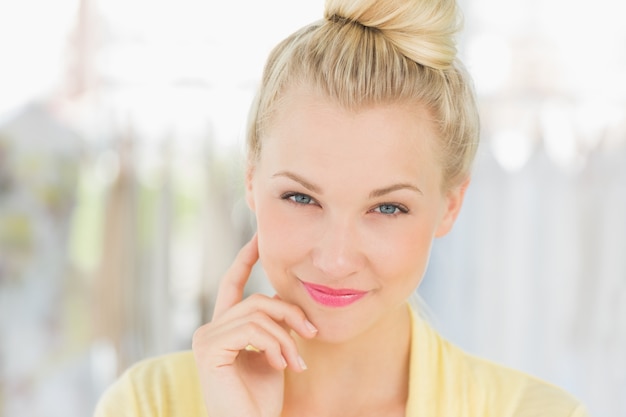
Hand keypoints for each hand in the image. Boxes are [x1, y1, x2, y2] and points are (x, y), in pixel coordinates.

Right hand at [192, 234, 316, 416]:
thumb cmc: (262, 401)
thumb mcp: (274, 353)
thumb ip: (274, 327)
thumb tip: (285, 301)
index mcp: (224, 328)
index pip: (232, 284)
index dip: (245, 259)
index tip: (258, 238)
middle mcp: (209, 329)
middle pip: (256, 299)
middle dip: (289, 313)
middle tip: (312, 333)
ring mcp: (206, 338)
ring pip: (257, 313)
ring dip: (285, 336)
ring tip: (296, 361)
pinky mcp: (208, 348)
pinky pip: (251, 328)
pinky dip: (273, 344)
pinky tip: (279, 363)